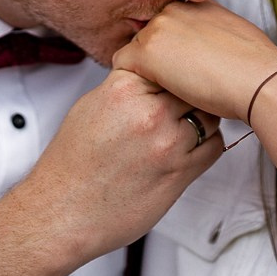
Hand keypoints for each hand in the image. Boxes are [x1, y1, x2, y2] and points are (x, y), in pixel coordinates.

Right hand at [18, 69, 221, 264]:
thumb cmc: (71, 166)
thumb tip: (152, 78)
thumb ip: (126, 88)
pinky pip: (214, 146)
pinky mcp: (180, 172)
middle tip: (182, 105)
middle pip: (191, 87)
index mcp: (123, 89)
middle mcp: (148, 113)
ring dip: (201, 119)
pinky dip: (207, 144)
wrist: (62, 212)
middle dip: (189, 94)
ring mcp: (168, 143)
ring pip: (208, 116)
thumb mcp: (90, 107)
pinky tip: (189, 148)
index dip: (172, 73)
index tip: (170, 82)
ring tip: (182, 128)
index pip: (168, 63)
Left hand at [113, 0, 276, 120]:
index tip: (181, 69)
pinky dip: (133, 82)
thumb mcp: (235, 38)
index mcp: (195, 5)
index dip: (172, 51)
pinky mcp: (145, 51)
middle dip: (155, 60)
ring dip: (144, 71)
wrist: (257, 79)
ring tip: (164, 93)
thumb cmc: (254, 67)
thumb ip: (213, 37)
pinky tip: (151, 95)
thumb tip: (208, 53)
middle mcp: (173, 9)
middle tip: (171, 85)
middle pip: (148, 37)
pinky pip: (122, 66)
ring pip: (135, 51)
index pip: (168, 26)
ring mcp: (157, 28)